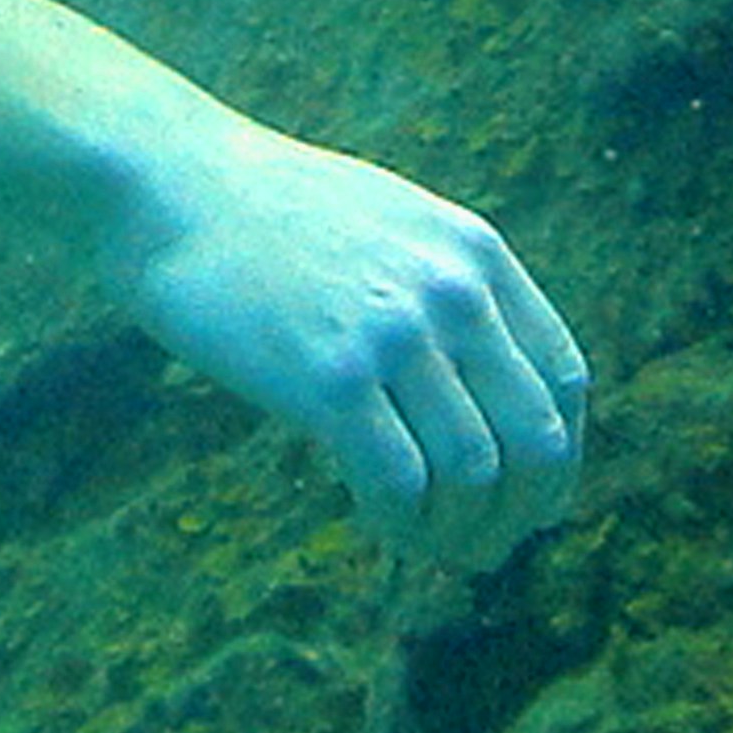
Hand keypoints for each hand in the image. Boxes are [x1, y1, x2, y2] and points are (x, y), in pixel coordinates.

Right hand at [103, 106, 593, 563]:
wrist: (169, 184)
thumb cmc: (267, 211)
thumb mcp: (391, 222)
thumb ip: (446, 286)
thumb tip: (484, 384)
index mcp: (477, 254)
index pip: (564, 381)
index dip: (556, 457)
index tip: (526, 499)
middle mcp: (452, 293)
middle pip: (536, 440)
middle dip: (520, 514)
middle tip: (484, 548)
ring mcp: (394, 335)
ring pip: (473, 474)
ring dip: (457, 531)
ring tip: (425, 543)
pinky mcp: (328, 378)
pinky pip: (399, 483)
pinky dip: (402, 525)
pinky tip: (381, 526)